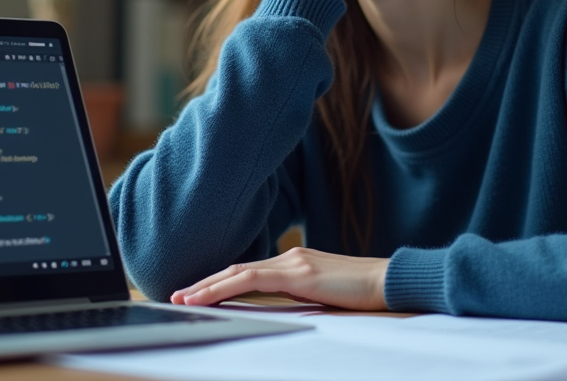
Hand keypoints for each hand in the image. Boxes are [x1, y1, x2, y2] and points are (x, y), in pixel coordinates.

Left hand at [170, 247, 388, 310]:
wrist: (390, 281)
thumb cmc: (363, 293)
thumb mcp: (325, 295)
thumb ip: (301, 296)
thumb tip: (280, 309)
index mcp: (296, 263)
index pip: (248, 271)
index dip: (220, 281)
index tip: (196, 293)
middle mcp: (291, 257)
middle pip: (237, 269)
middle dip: (205, 283)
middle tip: (177, 294)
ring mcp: (294, 263)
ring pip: (239, 272)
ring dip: (208, 285)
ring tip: (184, 298)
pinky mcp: (300, 274)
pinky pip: (253, 279)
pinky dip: (226, 286)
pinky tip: (209, 296)